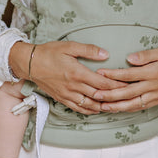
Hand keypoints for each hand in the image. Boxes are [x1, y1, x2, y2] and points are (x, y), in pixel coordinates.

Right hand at [9, 41, 127, 114]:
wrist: (30, 64)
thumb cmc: (49, 52)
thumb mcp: (69, 46)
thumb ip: (88, 50)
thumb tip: (105, 54)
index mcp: (77, 73)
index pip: (102, 83)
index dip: (116, 86)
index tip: (128, 85)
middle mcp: (73, 87)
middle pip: (98, 96)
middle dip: (114, 98)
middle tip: (127, 98)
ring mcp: (67, 95)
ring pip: (90, 106)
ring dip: (104, 107)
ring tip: (116, 106)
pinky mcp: (62, 99)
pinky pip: (79, 109)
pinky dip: (90, 111)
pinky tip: (97, 109)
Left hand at [92, 47, 157, 112]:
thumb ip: (146, 56)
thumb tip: (128, 59)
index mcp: (154, 72)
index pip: (129, 75)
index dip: (113, 75)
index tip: (100, 73)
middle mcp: (154, 86)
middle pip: (128, 93)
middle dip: (110, 95)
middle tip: (95, 95)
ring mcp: (157, 96)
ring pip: (133, 104)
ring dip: (117, 106)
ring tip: (102, 107)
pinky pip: (141, 107)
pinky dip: (129, 109)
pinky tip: (119, 109)